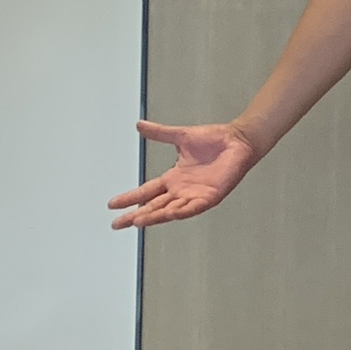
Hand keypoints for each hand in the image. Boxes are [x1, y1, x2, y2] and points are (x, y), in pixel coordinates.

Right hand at [107, 118, 259, 230]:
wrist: (237, 140)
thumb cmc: (213, 139)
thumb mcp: (181, 136)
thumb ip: (159, 133)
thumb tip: (139, 125)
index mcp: (173, 178)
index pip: (146, 191)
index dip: (129, 198)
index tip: (112, 205)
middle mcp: (181, 190)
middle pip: (153, 206)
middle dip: (134, 215)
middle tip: (116, 224)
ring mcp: (194, 195)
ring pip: (169, 210)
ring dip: (153, 217)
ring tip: (136, 222)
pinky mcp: (209, 197)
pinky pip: (192, 208)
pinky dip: (179, 212)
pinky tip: (167, 215)